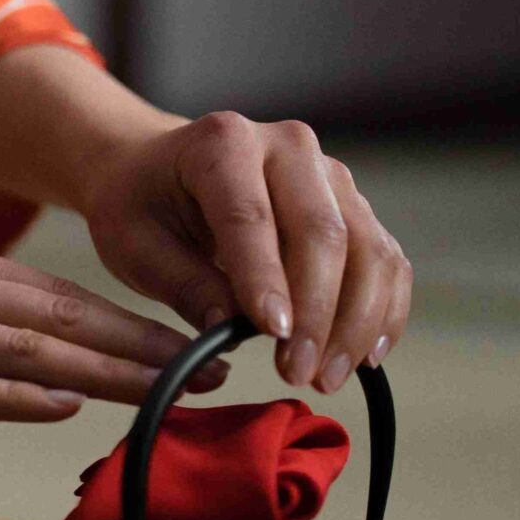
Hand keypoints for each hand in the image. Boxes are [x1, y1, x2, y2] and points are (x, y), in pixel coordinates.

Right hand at [0, 217, 219, 422]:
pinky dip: (21, 396)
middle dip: (147, 348)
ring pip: (30, 351)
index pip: (58, 298)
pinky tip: (68, 407)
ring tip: (174, 391)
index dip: (129, 323)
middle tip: (219, 368)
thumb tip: (4, 344)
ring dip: (110, 372)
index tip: (190, 345)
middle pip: (64, 321)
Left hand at [80, 112, 412, 392]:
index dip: (265, 277)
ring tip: (328, 376)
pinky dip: (382, 310)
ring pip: (367, 248)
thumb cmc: (140, 204)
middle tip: (298, 373)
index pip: (250, 215)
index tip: (273, 334)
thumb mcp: (134, 243)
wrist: (157, 169)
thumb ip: (184, 282)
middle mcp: (289, 146)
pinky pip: (385, 259)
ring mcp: (331, 174)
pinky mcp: (354, 205)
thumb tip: (231, 327)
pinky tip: (365, 355)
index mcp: (223, 143)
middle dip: (317, 312)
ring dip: (356, 321)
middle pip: (322, 232)